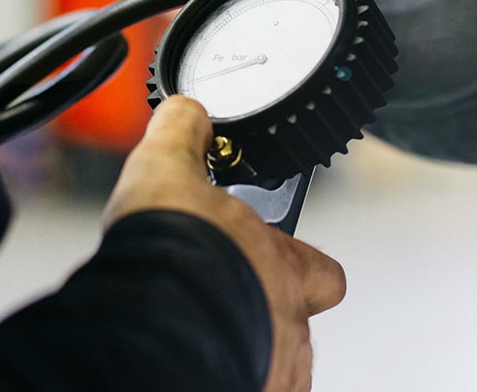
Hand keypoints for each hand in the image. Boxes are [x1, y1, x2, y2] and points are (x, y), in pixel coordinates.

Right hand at [104, 95, 345, 390]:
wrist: (152, 320)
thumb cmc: (171, 250)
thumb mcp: (168, 167)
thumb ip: (183, 134)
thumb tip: (188, 112)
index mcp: (282, 266)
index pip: (325, 272)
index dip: (302, 266)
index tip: (274, 259)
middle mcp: (289, 323)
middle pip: (297, 323)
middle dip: (267, 312)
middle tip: (224, 300)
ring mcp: (273, 368)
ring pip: (277, 363)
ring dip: (247, 348)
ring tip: (200, 332)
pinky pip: (248, 385)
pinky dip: (223, 374)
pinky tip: (193, 363)